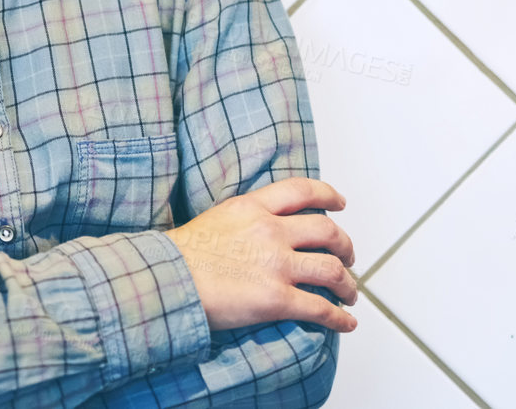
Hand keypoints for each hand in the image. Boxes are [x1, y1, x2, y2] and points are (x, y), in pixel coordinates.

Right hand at [163, 177, 358, 333]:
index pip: (301, 191)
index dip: (328, 196)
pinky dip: (339, 318)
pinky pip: (321, 309)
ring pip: (332, 270)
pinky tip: (345, 323)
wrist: (166, 280)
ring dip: (348, 285)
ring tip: (349, 294)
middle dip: (345, 246)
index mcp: (252, 208)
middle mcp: (270, 232)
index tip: (340, 203)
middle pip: (327, 232)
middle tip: (347, 256)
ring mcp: (276, 266)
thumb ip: (245, 219)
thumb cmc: (181, 255)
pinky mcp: (277, 300)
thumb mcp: (215, 218)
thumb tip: (260, 229)